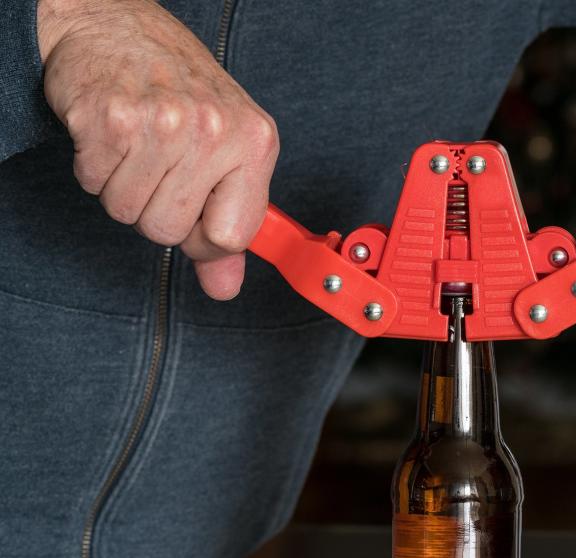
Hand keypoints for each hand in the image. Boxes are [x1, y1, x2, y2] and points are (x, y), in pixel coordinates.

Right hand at [38, 0, 278, 299]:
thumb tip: (225, 287)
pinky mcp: (109, 120)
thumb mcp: (228, 151)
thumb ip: (230, 223)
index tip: (194, 212)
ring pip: (127, 212)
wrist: (116, 25)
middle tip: (158, 166)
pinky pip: (93, 184)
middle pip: (169, 231)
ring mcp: (161, 123)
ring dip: (122, 188)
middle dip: (155, 210)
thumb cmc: (180, 88)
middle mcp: (213, 131)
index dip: (203, 237)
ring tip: (135, 146)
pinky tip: (111, 135)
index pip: (231, 236)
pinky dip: (94, 167)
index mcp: (255, 142)